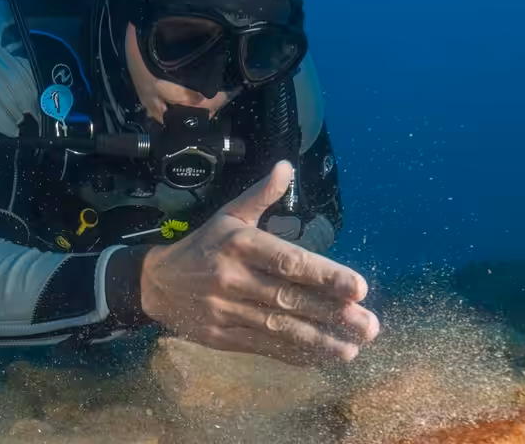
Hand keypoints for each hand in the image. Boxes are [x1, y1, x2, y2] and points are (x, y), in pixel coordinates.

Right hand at [140, 161, 379, 363]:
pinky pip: (264, 347)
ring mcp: (226, 310)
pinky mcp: (221, 337)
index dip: (324, 275)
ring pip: (280, 329)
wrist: (155, 283)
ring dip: (320, 340)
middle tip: (369, 323)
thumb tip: (287, 167)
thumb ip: (261, 195)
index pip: (288, 261)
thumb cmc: (202, 246)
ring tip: (354, 347)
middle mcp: (233, 277)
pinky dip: (296, 355)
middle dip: (333, 313)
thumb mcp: (228, 215)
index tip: (359, 288)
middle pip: (290, 298)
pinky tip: (323, 357)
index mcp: (239, 243)